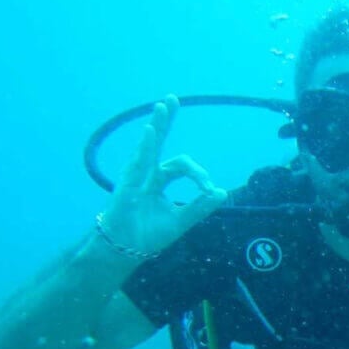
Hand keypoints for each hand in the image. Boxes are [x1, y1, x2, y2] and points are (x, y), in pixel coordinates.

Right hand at [99, 95, 226, 256]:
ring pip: (148, 147)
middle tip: (172, 99)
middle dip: (165, 121)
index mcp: (159, 180)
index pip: (182, 166)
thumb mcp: (182, 220)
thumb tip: (221, 192)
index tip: (209, 189)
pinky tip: (151, 131)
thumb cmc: (149, 234)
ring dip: (157, 126)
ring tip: (164, 106)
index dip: (199, 175)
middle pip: (158, 142)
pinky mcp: (127, 184)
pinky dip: (145, 146)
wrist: (127, 249)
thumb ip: (200, 206)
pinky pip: (138, 162)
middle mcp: (147, 173)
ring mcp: (135, 176)